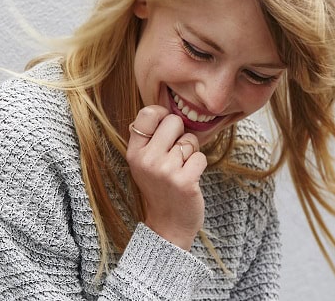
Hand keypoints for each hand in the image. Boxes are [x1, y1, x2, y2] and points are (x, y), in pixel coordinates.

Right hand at [126, 105, 206, 250]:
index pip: (148, 113)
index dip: (162, 115)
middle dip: (180, 134)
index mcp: (134, 152)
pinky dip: (199, 166)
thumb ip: (150, 138)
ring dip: (191, 152)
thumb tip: (168, 109)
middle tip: (175, 154)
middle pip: (173, 122)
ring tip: (181, 169)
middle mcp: (146, 159)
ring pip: (190, 140)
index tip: (165, 130)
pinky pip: (201, 156)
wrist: (168, 225)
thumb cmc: (160, 188)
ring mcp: (165, 170)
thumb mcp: (144, 163)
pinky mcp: (184, 181)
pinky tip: (189, 178)